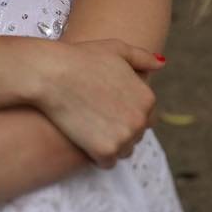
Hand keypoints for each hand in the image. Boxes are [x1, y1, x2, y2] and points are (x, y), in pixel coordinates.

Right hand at [34, 38, 162, 168]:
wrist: (50, 73)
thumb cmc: (80, 58)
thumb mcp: (116, 49)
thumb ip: (142, 57)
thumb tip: (160, 64)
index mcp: (147, 98)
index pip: (146, 117)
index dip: (125, 112)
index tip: (106, 105)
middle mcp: (141, 119)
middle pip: (135, 135)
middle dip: (119, 128)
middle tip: (94, 115)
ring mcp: (125, 136)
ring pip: (123, 150)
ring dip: (110, 144)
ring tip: (88, 126)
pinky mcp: (106, 151)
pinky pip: (106, 162)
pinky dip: (96, 155)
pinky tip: (82, 139)